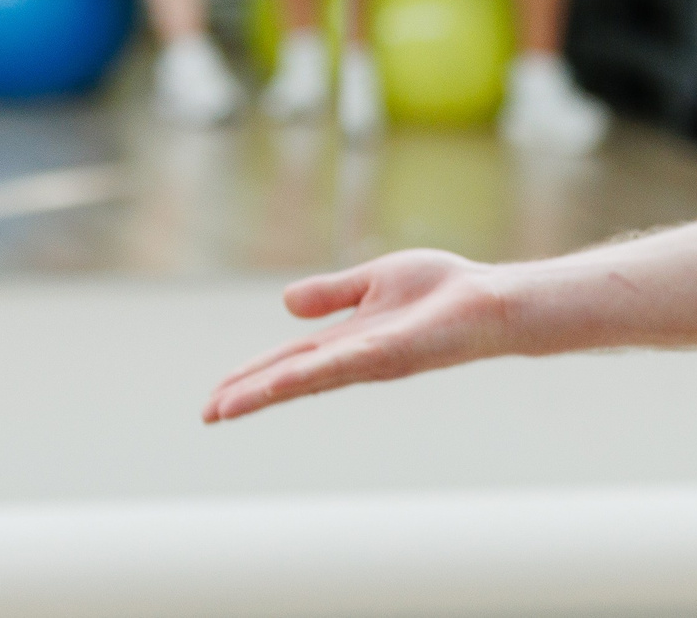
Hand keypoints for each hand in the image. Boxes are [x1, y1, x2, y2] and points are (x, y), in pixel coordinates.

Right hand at [205, 249, 517, 423]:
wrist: (489, 301)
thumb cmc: (442, 291)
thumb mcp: (372, 281)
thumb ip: (332, 293)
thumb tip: (285, 304)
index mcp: (346, 341)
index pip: (288, 361)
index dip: (252, 376)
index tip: (216, 395)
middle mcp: (352, 359)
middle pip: (288, 378)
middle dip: (248, 396)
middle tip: (207, 414)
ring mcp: (369, 361)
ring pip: (305, 379)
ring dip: (264, 393)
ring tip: (225, 408)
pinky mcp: (389, 355)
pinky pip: (340, 365)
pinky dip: (305, 375)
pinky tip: (279, 383)